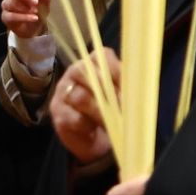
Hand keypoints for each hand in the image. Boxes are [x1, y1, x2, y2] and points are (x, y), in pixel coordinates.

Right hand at [0, 0, 51, 38]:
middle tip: (35, 1)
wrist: (39, 25)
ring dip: (24, 7)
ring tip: (35, 11)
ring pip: (9, 3)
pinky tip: (33, 18)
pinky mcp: (6, 17)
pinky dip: (23, 17)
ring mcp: (7, 5)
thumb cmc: (40, 7)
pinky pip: (10, 16)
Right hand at [50, 49, 120, 163]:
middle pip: (87, 73)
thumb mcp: (122, 95)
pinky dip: (87, 125)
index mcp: (94, 62)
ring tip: (112, 121)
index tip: (129, 86)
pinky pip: (74, 117)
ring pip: (81, 97)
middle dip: (108, 91)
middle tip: (122, 107)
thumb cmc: (112, 110)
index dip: (116, 70)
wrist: (96, 138)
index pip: (102, 56)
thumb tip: (137, 90)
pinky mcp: (58, 113)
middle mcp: (76, 72)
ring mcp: (63, 91)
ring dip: (100, 111)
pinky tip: (93, 130)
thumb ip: (127, 87)